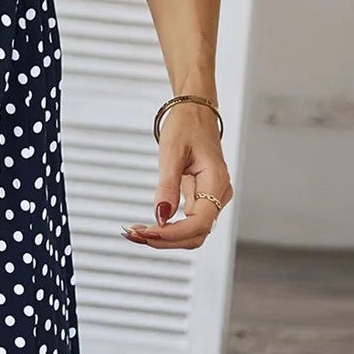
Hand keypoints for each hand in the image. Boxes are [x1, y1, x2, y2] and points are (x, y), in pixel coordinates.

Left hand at [122, 103, 232, 250]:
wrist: (195, 113)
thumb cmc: (186, 126)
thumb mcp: (171, 153)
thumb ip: (167, 186)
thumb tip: (161, 216)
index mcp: (216, 181)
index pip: (200, 222)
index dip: (174, 233)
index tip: (149, 231)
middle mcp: (218, 194)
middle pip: (197, 234)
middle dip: (166, 240)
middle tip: (135, 235)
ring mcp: (211, 199)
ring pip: (192, 233)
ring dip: (165, 238)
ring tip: (136, 233)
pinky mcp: (200, 199)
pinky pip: (186, 222)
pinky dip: (167, 229)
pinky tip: (146, 227)